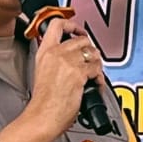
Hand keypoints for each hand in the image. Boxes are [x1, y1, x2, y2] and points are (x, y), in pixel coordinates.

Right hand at [23, 18, 105, 138]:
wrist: (43, 117)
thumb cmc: (43, 102)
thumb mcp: (43, 73)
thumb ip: (55, 61)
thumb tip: (70, 59)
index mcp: (45, 52)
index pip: (58, 25)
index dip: (72, 25)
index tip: (78, 31)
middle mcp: (56, 53)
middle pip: (81, 39)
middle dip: (90, 50)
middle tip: (90, 60)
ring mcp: (67, 62)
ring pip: (92, 52)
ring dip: (97, 63)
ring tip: (94, 74)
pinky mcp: (78, 73)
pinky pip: (96, 69)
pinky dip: (99, 78)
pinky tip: (95, 84)